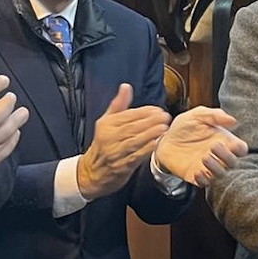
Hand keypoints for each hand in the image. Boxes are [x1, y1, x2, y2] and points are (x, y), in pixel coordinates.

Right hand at [77, 84, 169, 199]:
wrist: (92, 171)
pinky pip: (135, 157)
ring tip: (164, 128)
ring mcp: (114, 153)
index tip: (157, 109)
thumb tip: (126, 87)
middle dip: (150, 122)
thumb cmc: (103, 143)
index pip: (126, 116)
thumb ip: (118, 104)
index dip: (143, 112)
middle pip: (132, 128)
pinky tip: (156, 144)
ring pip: (134, 142)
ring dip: (150, 134)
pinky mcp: (121, 167)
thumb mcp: (106, 121)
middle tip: (165, 116)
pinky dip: (146, 150)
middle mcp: (109, 138)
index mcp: (106, 125)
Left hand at [153, 106, 247, 187]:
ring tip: (204, 157)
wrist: (164, 139)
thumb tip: (232, 120)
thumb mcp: (198, 115)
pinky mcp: (195, 175)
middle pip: (233, 163)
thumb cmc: (185, 126)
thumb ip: (214, 115)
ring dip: (216, 168)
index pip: (241, 149)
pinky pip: (204, 183)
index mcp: (223, 141)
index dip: (240, 149)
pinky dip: (203, 179)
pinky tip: (197, 172)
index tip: (233, 143)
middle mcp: (218, 156)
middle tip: (214, 146)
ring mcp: (207, 167)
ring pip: (220, 174)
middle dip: (227, 157)